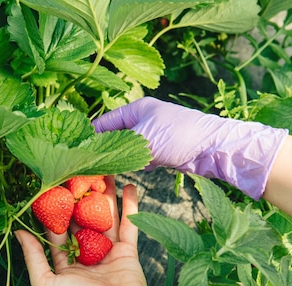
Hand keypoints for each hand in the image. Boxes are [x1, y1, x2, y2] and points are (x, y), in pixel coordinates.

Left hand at [15, 177, 150, 285]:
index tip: (52, 185)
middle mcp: (86, 254)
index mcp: (65, 262)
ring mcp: (108, 252)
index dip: (54, 208)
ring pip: (105, 217)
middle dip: (80, 197)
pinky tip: (129, 186)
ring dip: (105, 195)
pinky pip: (129, 224)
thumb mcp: (46, 283)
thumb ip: (33, 257)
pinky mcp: (128, 251)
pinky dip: (131, 206)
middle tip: (79, 173)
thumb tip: (19, 232)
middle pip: (82, 219)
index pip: (57, 229)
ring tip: (104, 172)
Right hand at [92, 97, 287, 199]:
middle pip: (115, 135)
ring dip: (119, 158)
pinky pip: (141, 156)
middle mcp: (144, 118)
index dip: (89, 137)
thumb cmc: (180, 136)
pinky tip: (130, 171)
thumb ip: (118, 148)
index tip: (76, 153)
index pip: (104, 122)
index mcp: (137, 108)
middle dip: (103, 149)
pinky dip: (135, 163)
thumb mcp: (144, 141)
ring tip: (103, 172)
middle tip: (87, 167)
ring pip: (128, 147)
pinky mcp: (163, 148)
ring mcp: (154, 133)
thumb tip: (95, 158)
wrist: (215, 147)